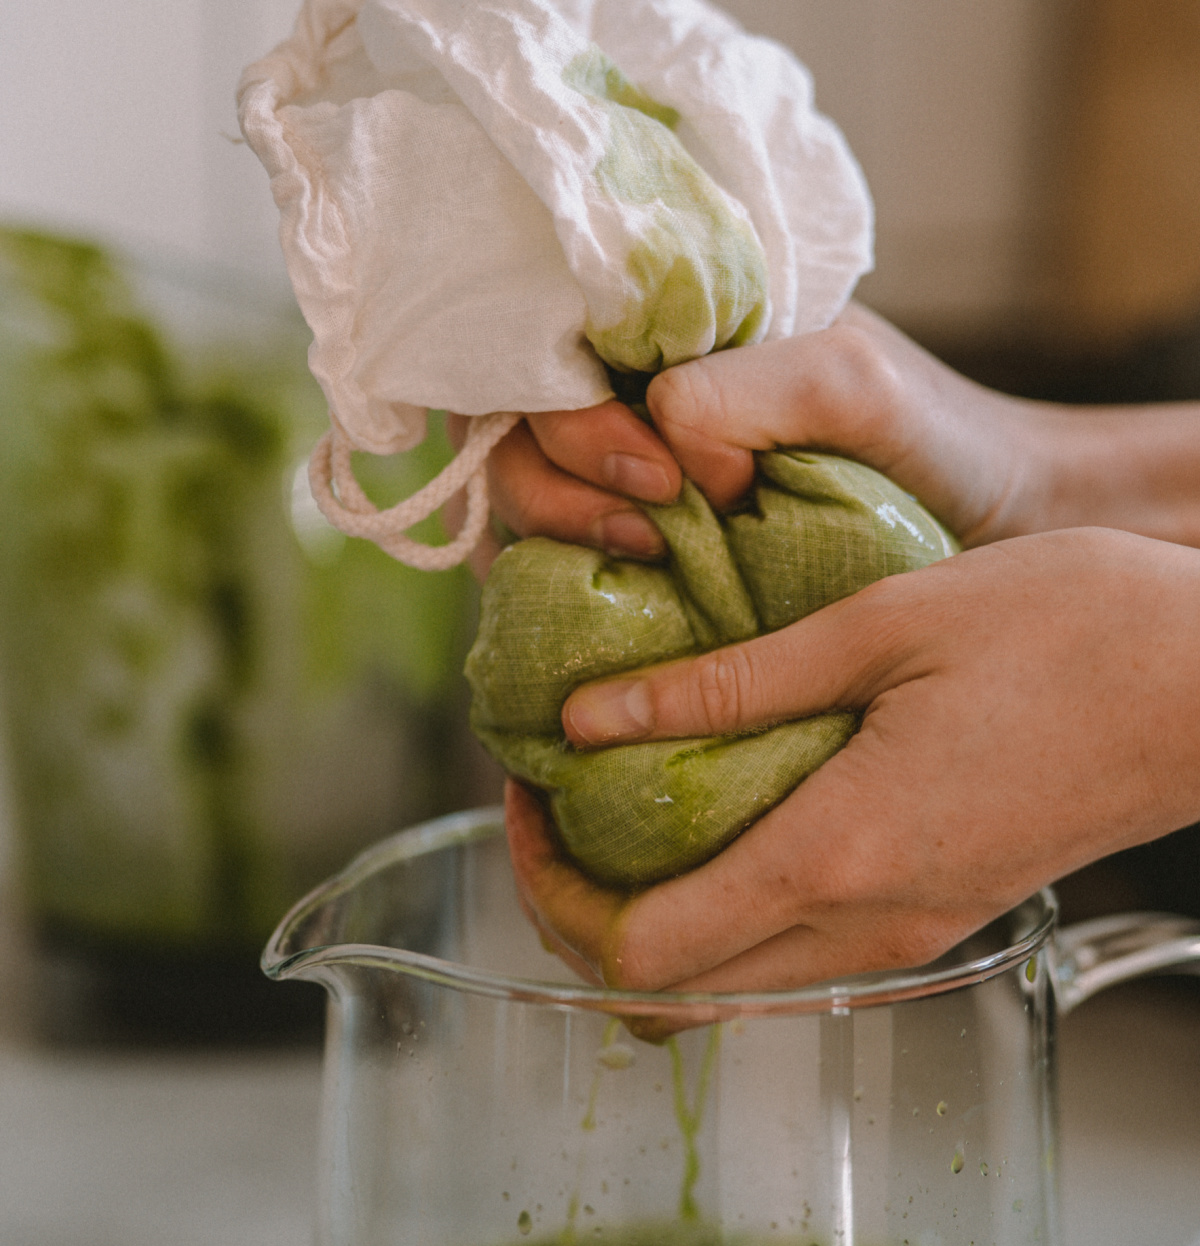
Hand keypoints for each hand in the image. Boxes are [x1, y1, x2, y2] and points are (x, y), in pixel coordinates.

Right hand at [472, 305, 1199, 578]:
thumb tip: (663, 434)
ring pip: (518, 490)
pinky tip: (611, 609)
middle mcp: (631, 393)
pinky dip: (556, 583)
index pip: (550, 337)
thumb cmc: (935, 440)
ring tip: (649, 561)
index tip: (662, 469)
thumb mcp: (857, 386)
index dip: (576, 407)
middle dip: (561, 474)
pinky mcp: (632, 558)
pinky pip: (548, 563)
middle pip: (515, 419)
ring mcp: (623, 477)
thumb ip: (755, 387)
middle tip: (653, 522)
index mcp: (673, 323)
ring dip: (557, 529)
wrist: (992, 533)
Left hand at [508, 528, 1199, 992]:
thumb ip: (726, 686)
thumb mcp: (883, 626)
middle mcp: (862, 929)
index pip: (637, 952)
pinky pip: (790, 957)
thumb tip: (584, 720)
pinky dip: (721, 915)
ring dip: (650, 921)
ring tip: (619, 810)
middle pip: (666, 996)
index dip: (550, 893)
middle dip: (579, 918)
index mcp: (836, 858)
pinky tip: (715, 819)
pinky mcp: (932, 920)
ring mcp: (902, 938)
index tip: (522, 800)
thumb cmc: (1073, 632)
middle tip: (550, 812)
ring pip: (727, 989)